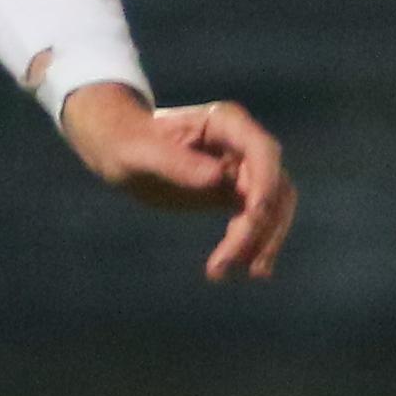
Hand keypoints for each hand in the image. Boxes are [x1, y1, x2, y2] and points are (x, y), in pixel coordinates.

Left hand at [61, 85, 293, 282]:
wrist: (122, 151)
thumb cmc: (128, 143)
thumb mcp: (142, 153)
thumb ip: (177, 163)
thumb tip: (218, 178)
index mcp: (225, 123)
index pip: (263, 152)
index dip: (266, 184)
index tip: (255, 217)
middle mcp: (242, 144)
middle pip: (273, 186)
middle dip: (259, 226)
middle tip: (228, 261)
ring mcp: (244, 169)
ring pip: (273, 208)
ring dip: (260, 242)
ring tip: (224, 272)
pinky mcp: (237, 193)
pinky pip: (257, 220)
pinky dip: (251, 244)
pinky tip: (233, 268)